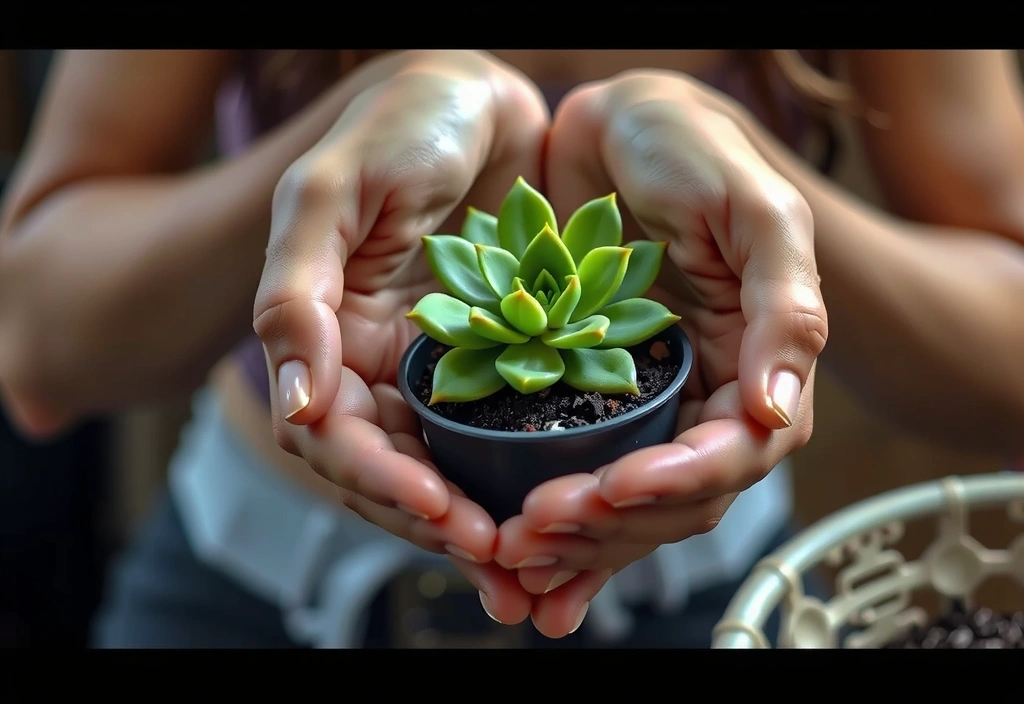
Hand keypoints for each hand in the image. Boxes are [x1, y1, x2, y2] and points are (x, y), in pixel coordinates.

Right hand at [253, 50, 548, 624]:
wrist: (473, 96)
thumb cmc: (394, 125)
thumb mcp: (331, 194)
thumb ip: (297, 295)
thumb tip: (294, 405)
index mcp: (327, 337)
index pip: (336, 438)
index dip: (379, 480)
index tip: (438, 508)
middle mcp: (378, 364)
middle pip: (392, 471)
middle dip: (437, 522)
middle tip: (500, 562)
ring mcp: (437, 367)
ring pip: (446, 467)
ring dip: (481, 521)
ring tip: (531, 567)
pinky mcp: (495, 360)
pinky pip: (501, 434)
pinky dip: (521, 477)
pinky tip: (556, 508)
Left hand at [493, 70, 827, 636]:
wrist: (622, 124)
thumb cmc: (695, 152)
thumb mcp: (756, 213)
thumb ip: (784, 309)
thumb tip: (780, 412)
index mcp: (757, 364)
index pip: (735, 453)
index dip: (679, 481)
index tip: (615, 485)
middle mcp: (705, 395)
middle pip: (675, 496)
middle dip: (613, 523)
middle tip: (539, 528)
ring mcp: (648, 401)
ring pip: (626, 501)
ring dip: (579, 538)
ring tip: (519, 553)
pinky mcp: (593, 396)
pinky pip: (583, 473)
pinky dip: (561, 523)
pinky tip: (523, 558)